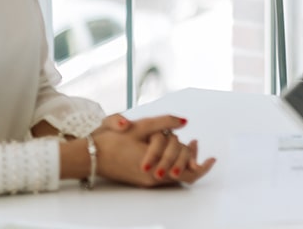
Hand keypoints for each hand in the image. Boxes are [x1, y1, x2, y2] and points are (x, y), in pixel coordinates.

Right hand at [95, 114, 215, 186]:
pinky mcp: (141, 179)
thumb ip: (163, 123)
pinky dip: (172, 162)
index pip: (186, 171)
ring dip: (182, 159)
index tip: (213, 158)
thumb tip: (184, 121)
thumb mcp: (140, 126)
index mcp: (155, 167)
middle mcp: (153, 178)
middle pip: (183, 174)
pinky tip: (171, 148)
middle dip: (192, 157)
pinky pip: (164, 174)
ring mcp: (146, 181)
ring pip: (174, 174)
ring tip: (189, 143)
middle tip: (195, 142)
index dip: (201, 166)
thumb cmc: (113, 140)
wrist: (90, 156)